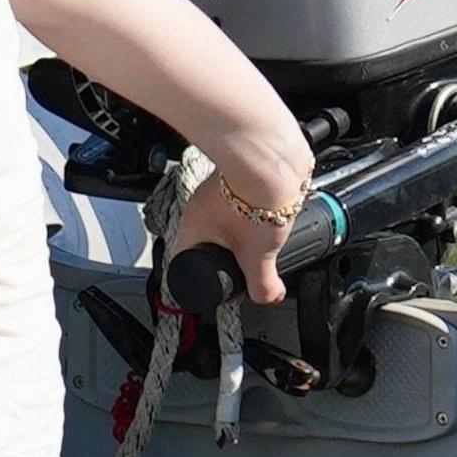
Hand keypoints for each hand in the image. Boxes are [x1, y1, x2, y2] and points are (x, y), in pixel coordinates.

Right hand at [167, 177, 293, 308]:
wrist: (274, 159)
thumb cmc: (256, 198)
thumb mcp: (258, 256)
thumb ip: (262, 284)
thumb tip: (268, 297)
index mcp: (193, 225)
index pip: (182, 259)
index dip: (199, 276)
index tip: (216, 282)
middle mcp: (200, 204)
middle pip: (208, 239)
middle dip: (229, 253)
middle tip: (247, 262)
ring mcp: (219, 188)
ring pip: (226, 218)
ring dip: (244, 230)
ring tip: (264, 236)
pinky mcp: (240, 177)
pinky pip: (243, 201)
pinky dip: (255, 210)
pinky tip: (272, 215)